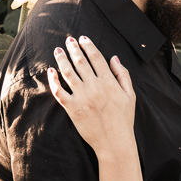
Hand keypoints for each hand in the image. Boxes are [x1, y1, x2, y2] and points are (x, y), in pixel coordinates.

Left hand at [48, 36, 136, 158]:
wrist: (114, 142)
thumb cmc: (124, 119)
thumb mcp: (130, 95)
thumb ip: (123, 75)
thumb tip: (114, 58)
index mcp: (109, 82)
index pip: (96, 58)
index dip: (88, 46)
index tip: (83, 38)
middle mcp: (94, 87)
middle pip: (80, 62)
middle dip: (73, 49)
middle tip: (68, 40)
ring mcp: (82, 97)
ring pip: (68, 73)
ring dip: (62, 59)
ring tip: (58, 50)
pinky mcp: (72, 108)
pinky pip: (59, 92)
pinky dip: (54, 80)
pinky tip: (51, 71)